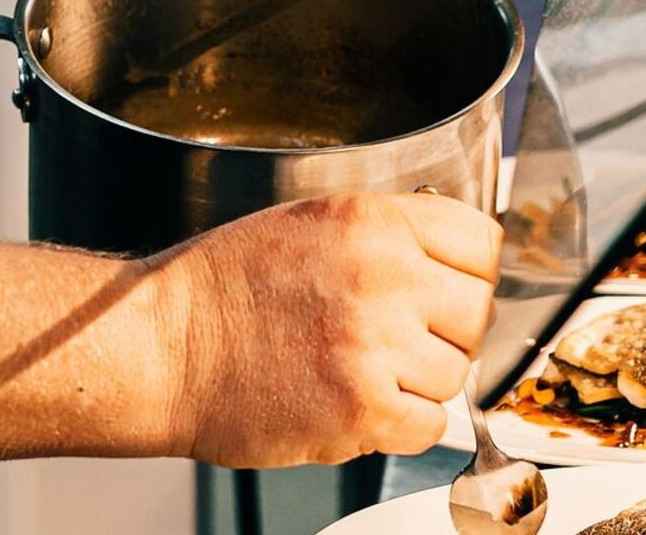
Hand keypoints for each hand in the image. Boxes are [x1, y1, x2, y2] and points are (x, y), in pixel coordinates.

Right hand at [160, 192, 500, 467]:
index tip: (454, 290)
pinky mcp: (362, 406)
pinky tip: (358, 403)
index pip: (483, 243)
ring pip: (456, 373)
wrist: (161, 347)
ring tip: (363, 369)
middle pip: (478, 311)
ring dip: (420, 381)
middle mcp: (383, 274)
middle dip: (448, 330)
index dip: (472, 273)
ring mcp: (375, 343)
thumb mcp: (315, 223)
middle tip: (403, 338)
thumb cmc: (226, 287)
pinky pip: (430, 425)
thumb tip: (461, 263)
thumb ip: (394, 236)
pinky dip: (402, 424)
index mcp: (373, 220)